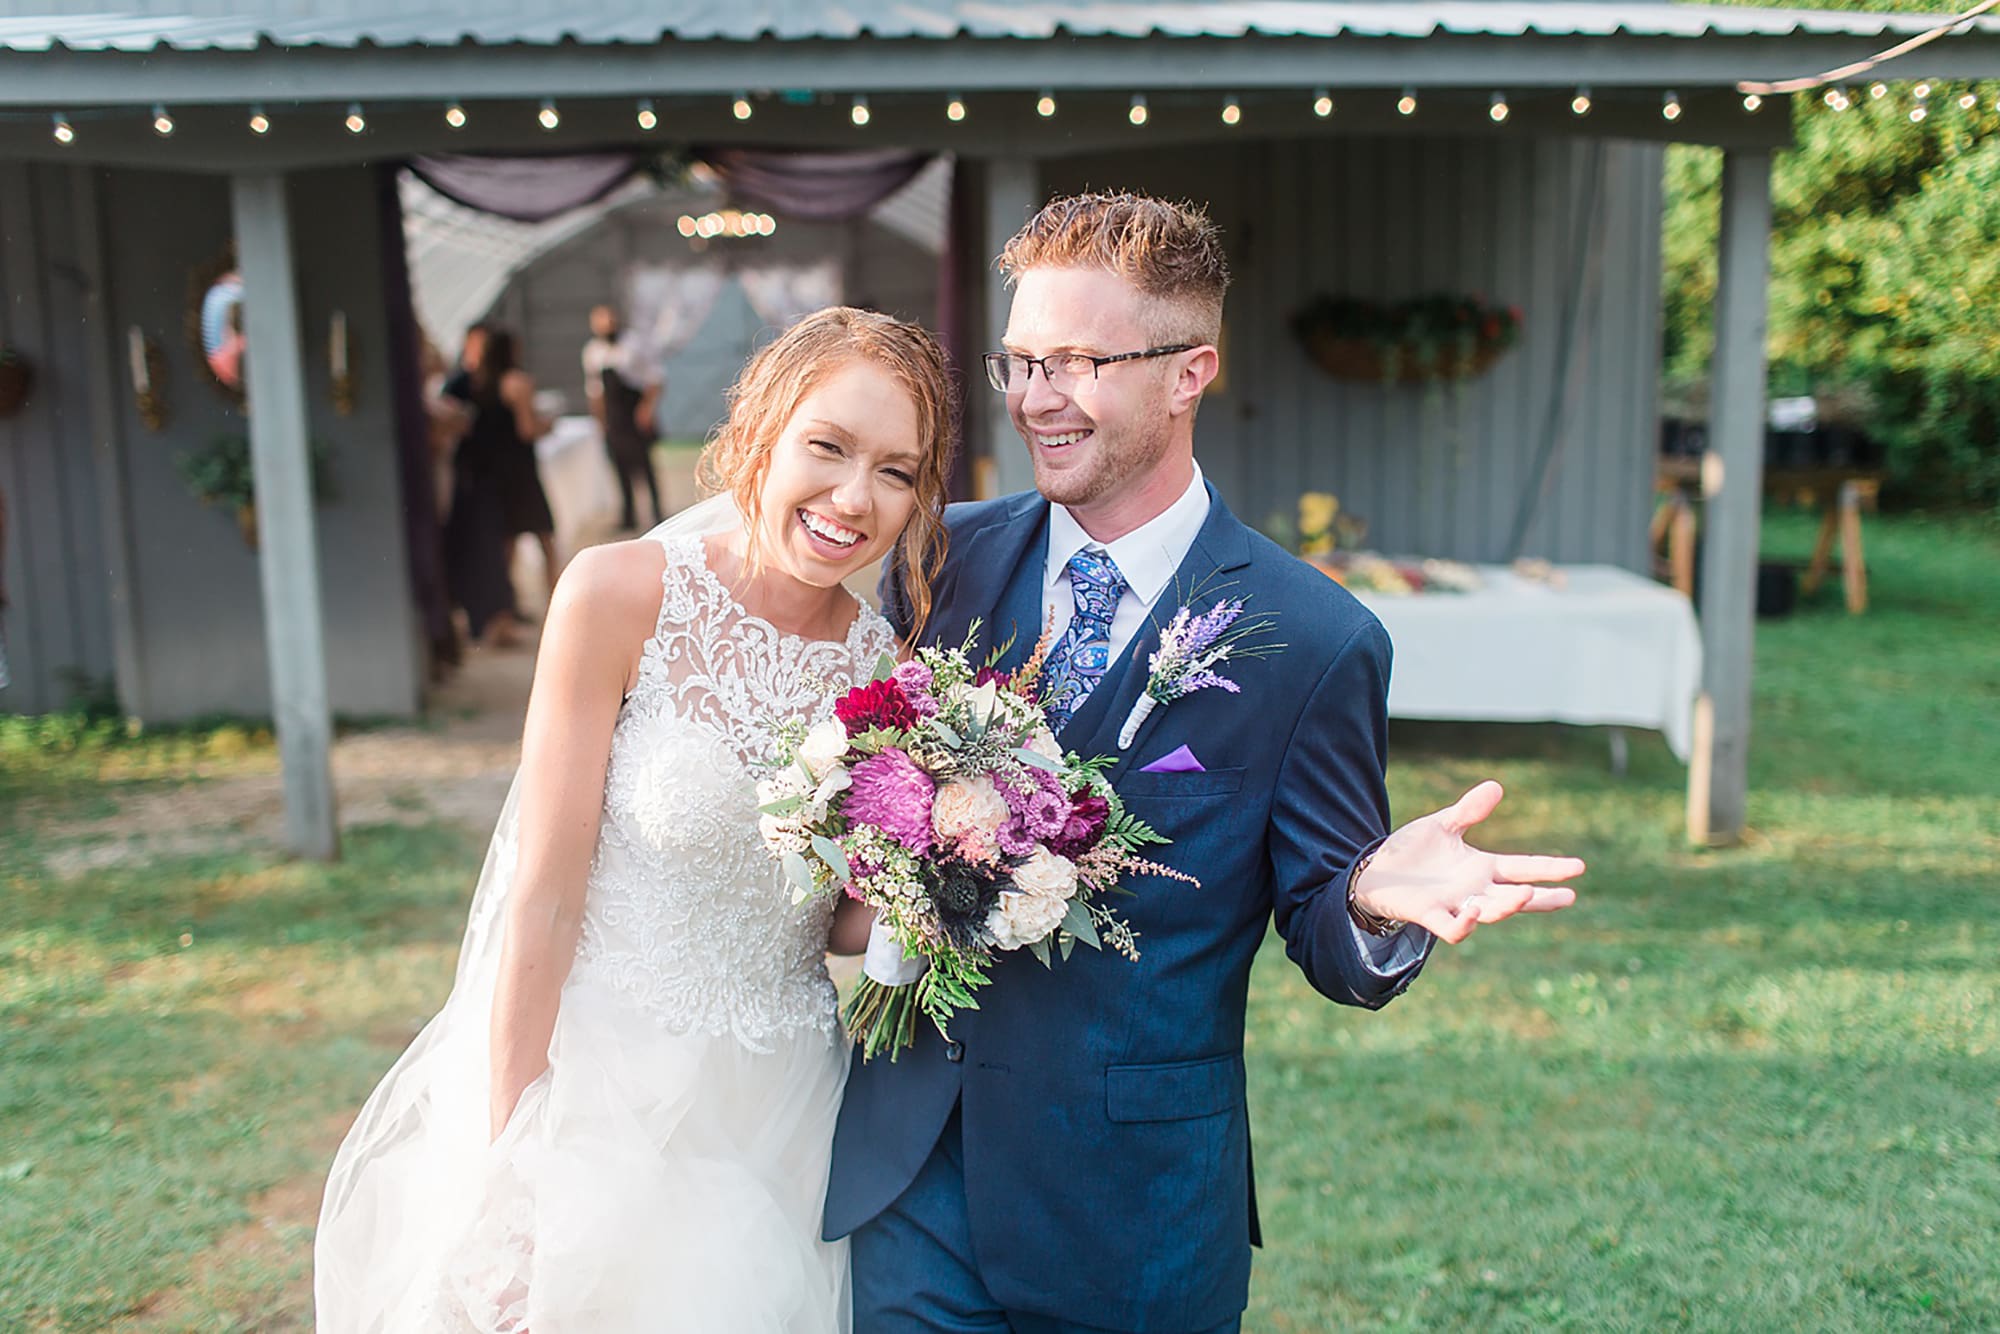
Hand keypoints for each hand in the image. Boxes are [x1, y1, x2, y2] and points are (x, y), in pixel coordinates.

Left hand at [1350, 781, 1580, 943]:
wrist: (1376, 872)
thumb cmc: (1413, 852)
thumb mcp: (1442, 825)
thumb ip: (1468, 811)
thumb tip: (1496, 787)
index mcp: (1482, 868)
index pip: (1523, 867)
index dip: (1550, 869)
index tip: (1579, 867)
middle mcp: (1474, 890)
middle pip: (1515, 897)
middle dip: (1541, 898)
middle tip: (1569, 896)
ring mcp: (1455, 905)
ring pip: (1489, 912)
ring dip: (1507, 906)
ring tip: (1525, 893)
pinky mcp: (1430, 915)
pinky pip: (1452, 928)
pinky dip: (1464, 925)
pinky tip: (1473, 912)